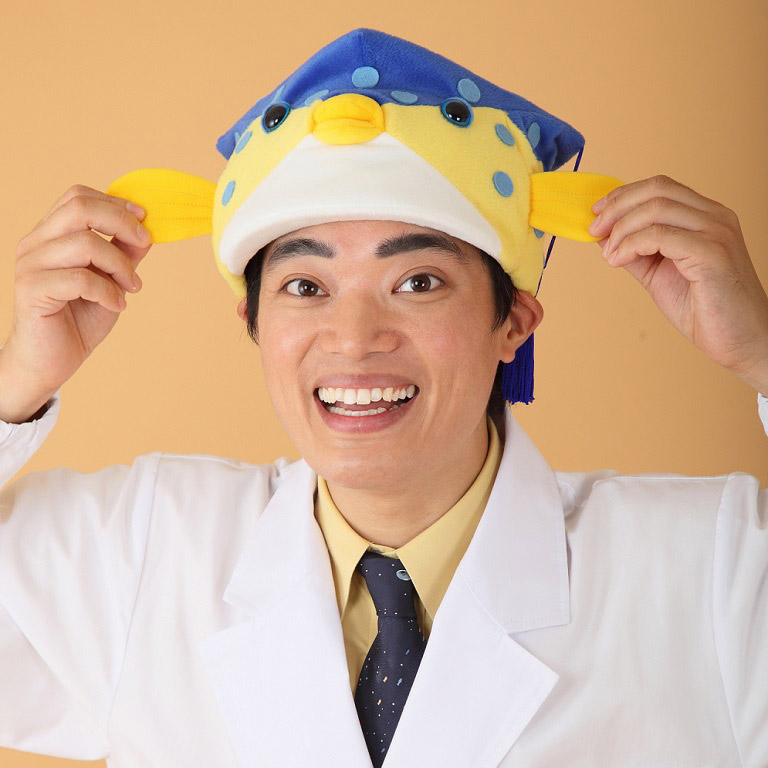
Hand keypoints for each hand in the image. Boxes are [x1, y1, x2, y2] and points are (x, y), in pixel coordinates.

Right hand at [0, 185, 151, 421]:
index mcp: (50, 234)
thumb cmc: (80, 318)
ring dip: (120, 265)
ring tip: (132, 287)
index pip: (78, 197)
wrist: (52, 360)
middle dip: (122, 223)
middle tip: (144, 245)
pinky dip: (108, 291)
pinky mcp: (32, 290)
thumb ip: (124, 254)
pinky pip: (80, 279)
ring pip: (84, 243)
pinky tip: (116, 305)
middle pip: (80, 208)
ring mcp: (30, 265)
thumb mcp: (111, 280)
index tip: (145, 220)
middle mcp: (35, 243)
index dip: (116, 203)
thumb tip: (147, 231)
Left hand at [588, 174, 767, 394]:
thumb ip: (634, 252)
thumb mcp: (658, 274)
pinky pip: (661, 235)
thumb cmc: (704, 309)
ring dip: (621, 230)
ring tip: (609, 255)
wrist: (740, 340)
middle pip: (656, 189)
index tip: (596, 213)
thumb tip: (602, 236)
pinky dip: (631, 245)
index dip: (623, 195)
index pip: (660, 187)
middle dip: (616, 208)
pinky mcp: (712, 253)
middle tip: (594, 231)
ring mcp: (716, 232)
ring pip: (656, 209)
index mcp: (705, 216)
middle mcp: (714, 217)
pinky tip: (619, 261)